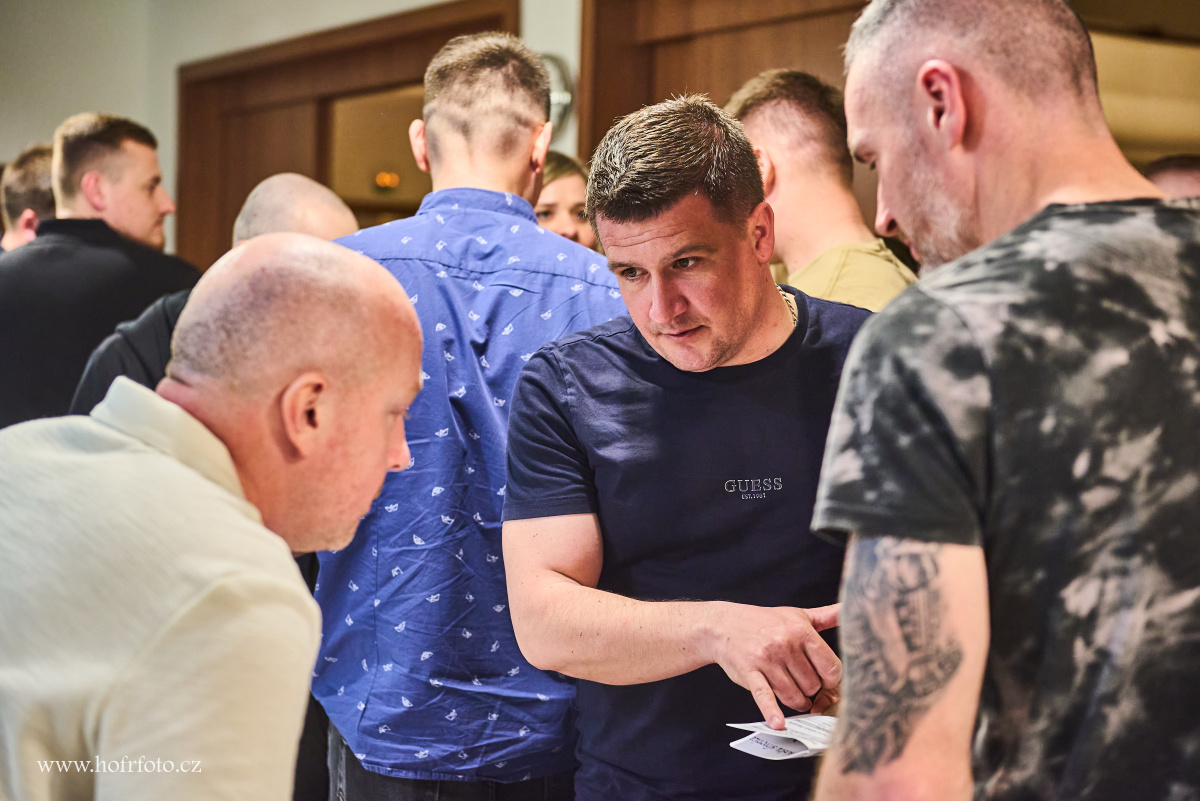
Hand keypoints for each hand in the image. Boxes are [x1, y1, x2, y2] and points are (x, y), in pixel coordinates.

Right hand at [708, 602, 840, 729]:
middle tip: (804, 686)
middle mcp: (785, 644)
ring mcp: (767, 660)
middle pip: (813, 686)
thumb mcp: (796, 614)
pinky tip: (779, 723)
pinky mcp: (750, 673)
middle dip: (811, 691)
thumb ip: (826, 615)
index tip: (825, 681)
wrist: (723, 625)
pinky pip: (765, 697)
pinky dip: (772, 712)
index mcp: (801, 631)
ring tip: (792, 694)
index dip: (831, 681)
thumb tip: (851, 607)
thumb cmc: (764, 621)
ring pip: (794, 696)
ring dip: (796, 702)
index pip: (831, 668)